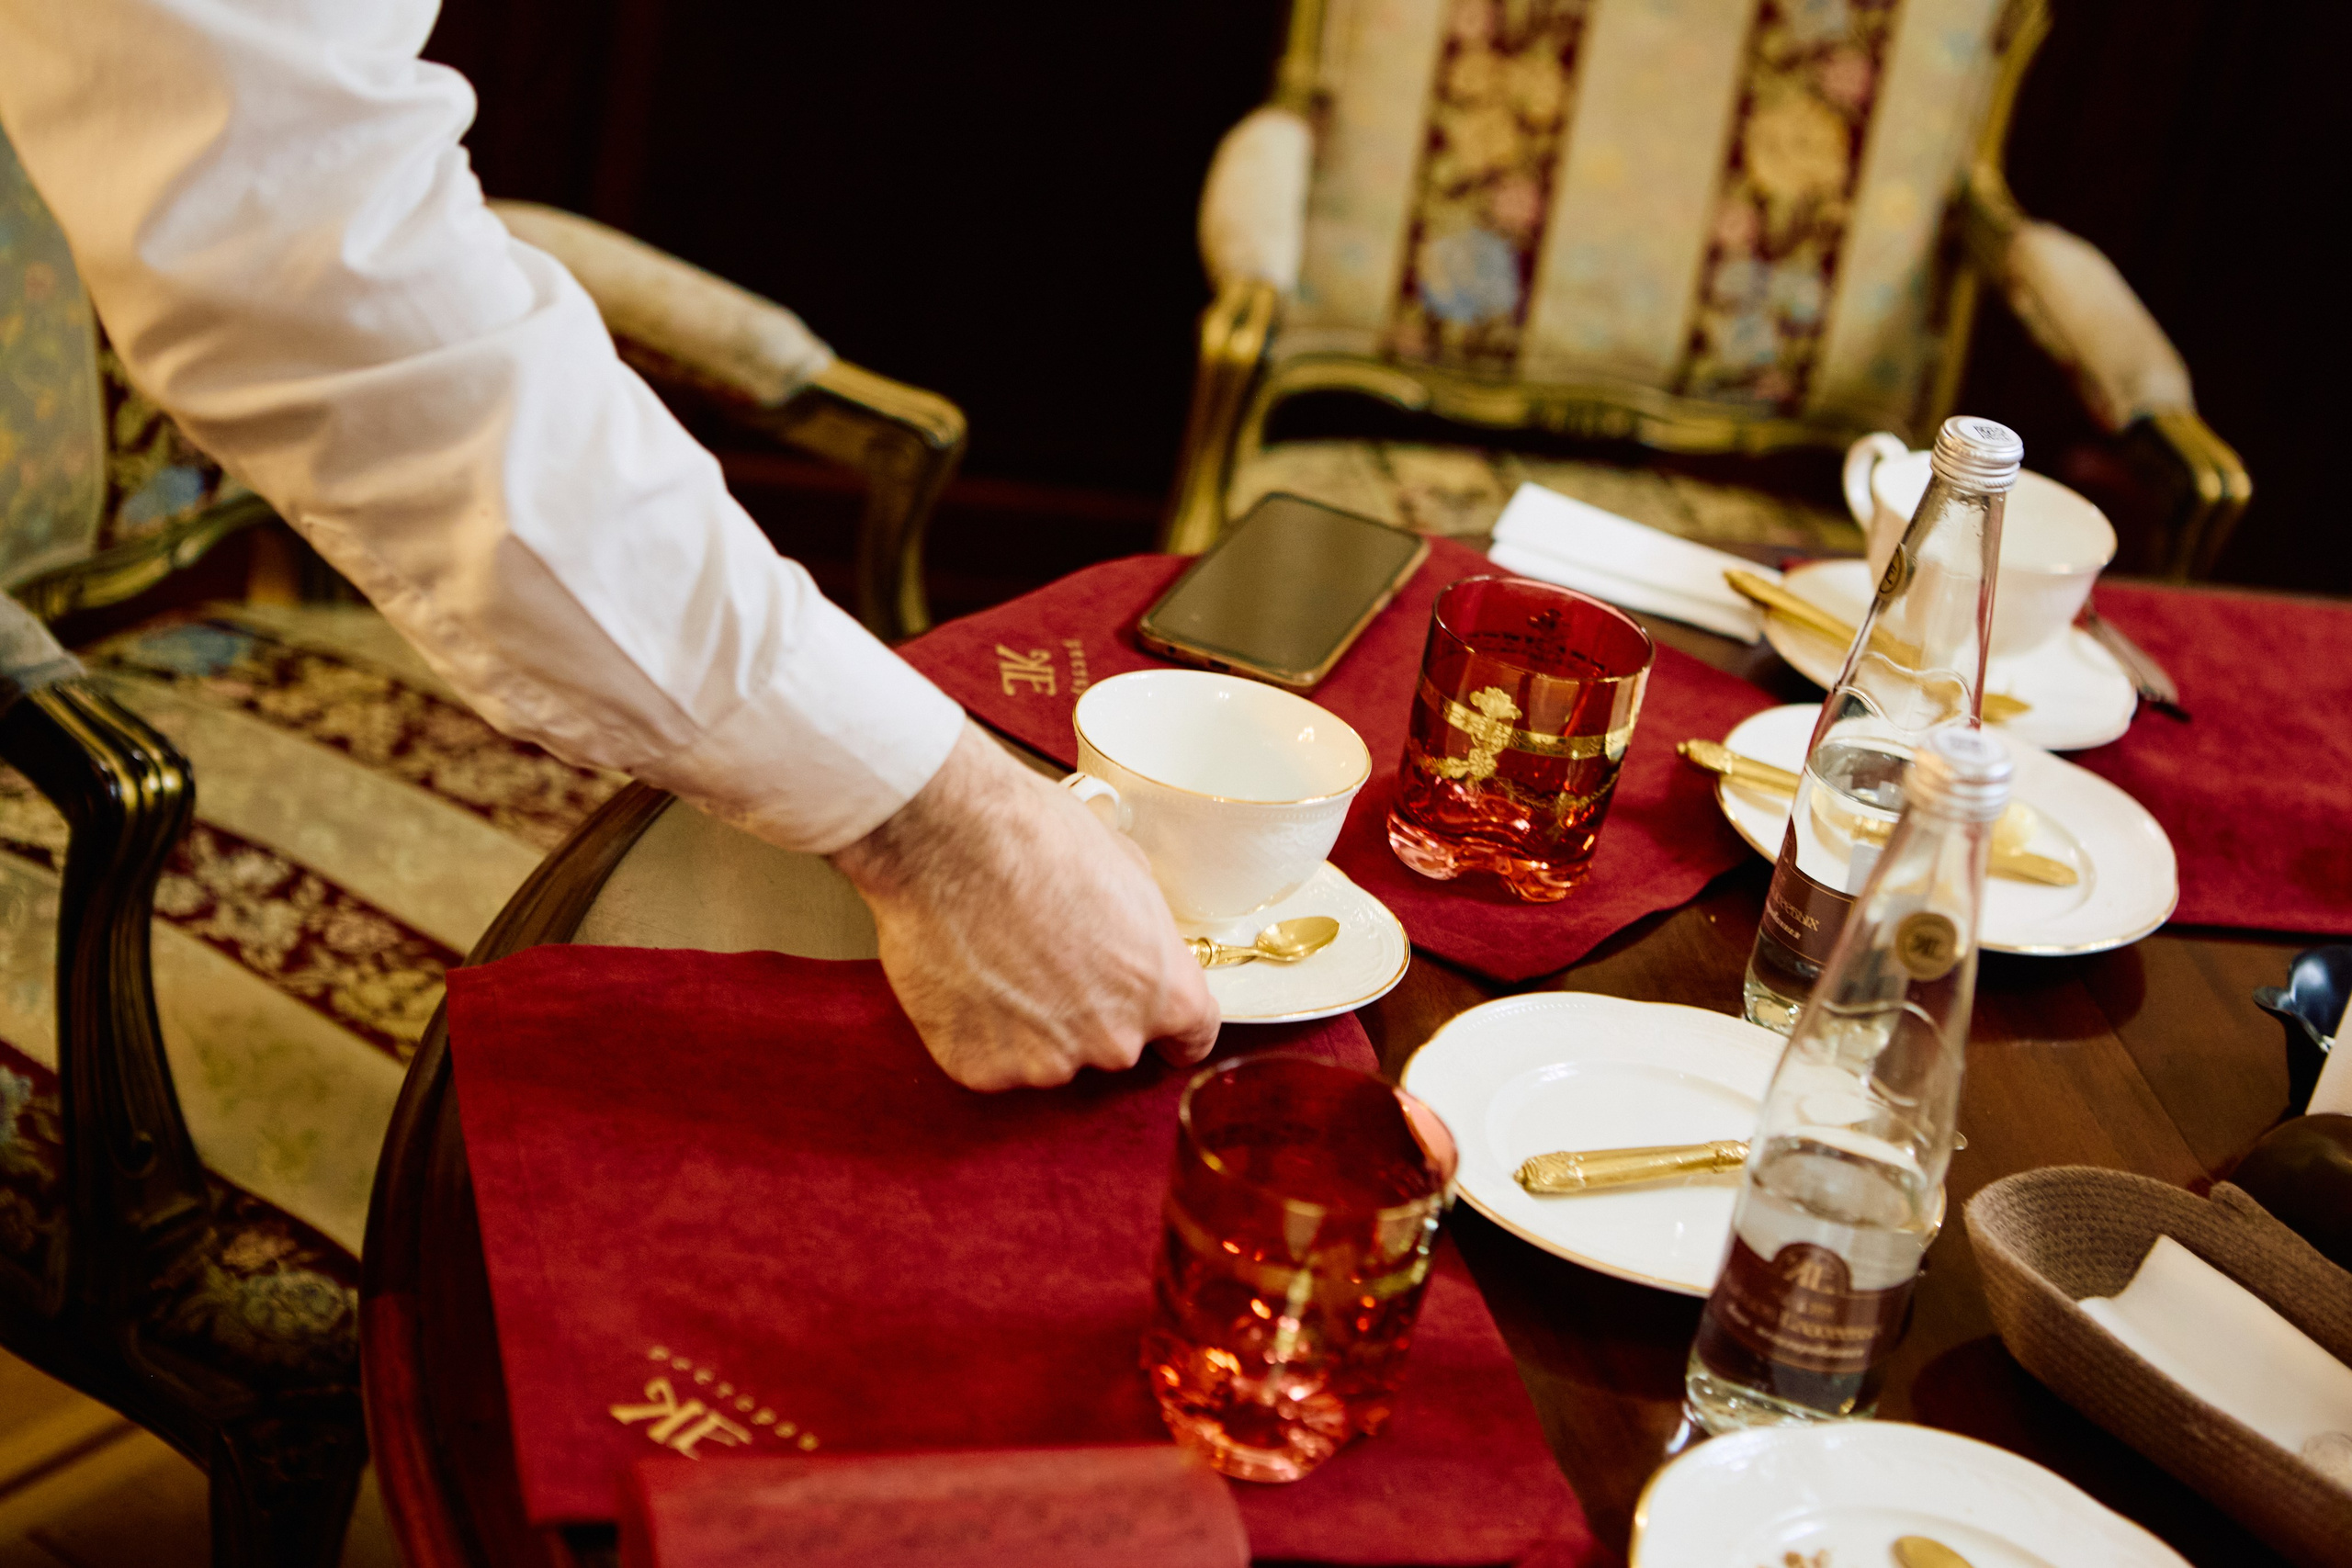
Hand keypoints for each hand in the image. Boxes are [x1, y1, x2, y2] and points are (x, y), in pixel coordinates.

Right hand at [830, 723, 1220, 1089]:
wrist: (946, 838)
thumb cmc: (1036, 838)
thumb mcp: (1128, 870)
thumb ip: (1144, 935)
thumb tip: (1135, 944)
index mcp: (1164, 993)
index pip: (1189, 1040)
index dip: (1168, 1027)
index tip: (1151, 1020)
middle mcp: (1112, 1040)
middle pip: (1112, 1045)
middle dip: (1088, 1012)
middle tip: (1048, 958)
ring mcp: (1043, 1063)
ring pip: (1046, 1056)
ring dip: (1029, 1024)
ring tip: (999, 958)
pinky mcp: (980, 1068)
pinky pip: (988, 1059)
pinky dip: (977, 1031)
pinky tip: (966, 977)